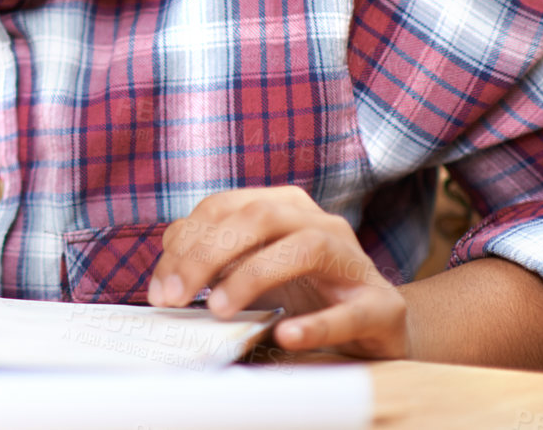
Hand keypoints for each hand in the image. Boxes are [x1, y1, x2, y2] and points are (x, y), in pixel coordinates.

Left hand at [147, 185, 408, 358]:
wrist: (378, 326)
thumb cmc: (306, 293)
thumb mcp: (252, 270)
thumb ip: (213, 263)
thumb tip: (165, 278)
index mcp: (284, 206)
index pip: (223, 208)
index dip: (185, 243)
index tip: (159, 288)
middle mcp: (320, 222)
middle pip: (258, 217)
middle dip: (207, 254)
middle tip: (175, 297)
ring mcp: (354, 260)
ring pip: (304, 248)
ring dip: (253, 276)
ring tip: (218, 310)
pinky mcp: (382, 306)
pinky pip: (350, 311)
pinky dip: (317, 324)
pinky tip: (286, 335)